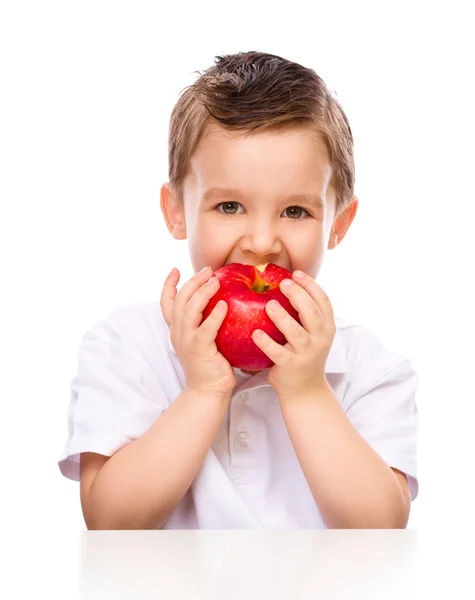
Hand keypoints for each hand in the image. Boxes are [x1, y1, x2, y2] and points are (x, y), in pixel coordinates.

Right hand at [160, 266, 235, 399]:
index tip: (175, 269)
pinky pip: (206, 328)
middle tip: (207, 271)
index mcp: (177, 330)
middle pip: (180, 300)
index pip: (166, 303)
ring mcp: (187, 340)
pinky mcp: (199, 349)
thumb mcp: (203, 341)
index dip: (168, 284)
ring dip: (202, 292)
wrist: (207, 392)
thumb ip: (205, 323)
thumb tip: (222, 302)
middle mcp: (178, 332)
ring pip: (189, 309)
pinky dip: (214, 315)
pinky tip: (223, 305)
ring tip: (215, 281)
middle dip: (192, 281)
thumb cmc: (210, 365)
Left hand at [251, 270, 335, 396]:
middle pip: (311, 312)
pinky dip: (266, 342)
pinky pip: (277, 352)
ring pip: (296, 332)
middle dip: (298, 295)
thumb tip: (286, 283)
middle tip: (283, 283)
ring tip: (269, 304)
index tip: (296, 273)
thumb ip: (304, 314)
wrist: (305, 390)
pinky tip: (255, 333)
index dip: (311, 285)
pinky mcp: (291, 366)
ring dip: (282, 317)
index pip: (323, 301)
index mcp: (327, 327)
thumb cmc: (303, 355)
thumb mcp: (312, 334)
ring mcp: (307, 353)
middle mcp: (320, 339)